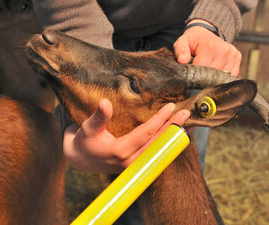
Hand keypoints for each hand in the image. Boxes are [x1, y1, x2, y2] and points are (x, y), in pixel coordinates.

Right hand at [63, 98, 189, 173]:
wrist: (81, 160)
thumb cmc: (84, 142)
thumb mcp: (87, 128)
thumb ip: (98, 117)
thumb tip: (104, 102)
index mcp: (119, 151)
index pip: (145, 134)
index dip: (159, 120)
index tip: (171, 107)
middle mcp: (131, 161)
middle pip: (158, 143)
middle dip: (173, 128)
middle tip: (187, 113)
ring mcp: (135, 166)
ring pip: (160, 150)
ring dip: (173, 136)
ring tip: (187, 124)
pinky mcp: (137, 165)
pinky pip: (156, 153)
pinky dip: (166, 143)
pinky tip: (175, 134)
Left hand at [173, 19, 241, 75]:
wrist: (207, 32)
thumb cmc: (193, 40)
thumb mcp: (182, 42)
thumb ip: (180, 51)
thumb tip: (182, 61)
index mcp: (210, 47)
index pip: (202, 70)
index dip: (194, 74)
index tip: (190, 73)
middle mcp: (224, 51)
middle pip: (212, 75)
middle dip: (203, 76)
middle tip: (198, 72)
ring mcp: (233, 55)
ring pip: (221, 77)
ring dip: (213, 77)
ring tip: (206, 70)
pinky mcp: (237, 59)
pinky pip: (230, 76)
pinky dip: (221, 76)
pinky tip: (215, 70)